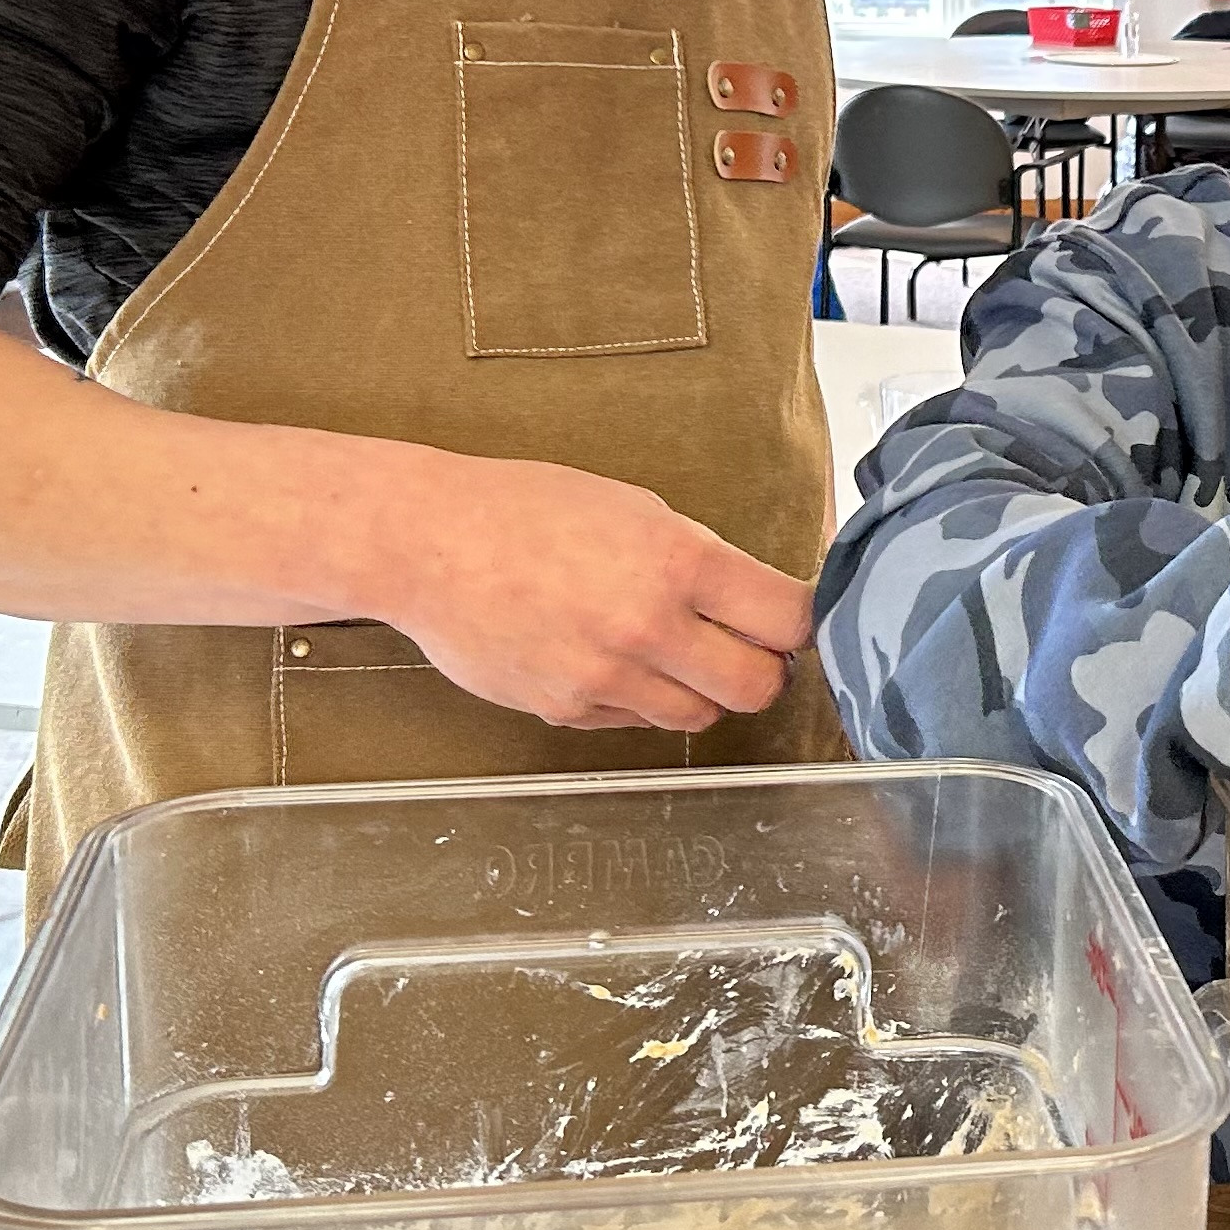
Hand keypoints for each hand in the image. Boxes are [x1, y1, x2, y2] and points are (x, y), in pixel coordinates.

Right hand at [374, 452, 816, 733]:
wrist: (428, 542)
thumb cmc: (529, 510)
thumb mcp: (636, 509)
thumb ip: (700, 562)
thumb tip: (757, 605)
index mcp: (679, 561)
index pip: (788, 619)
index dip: (800, 624)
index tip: (793, 622)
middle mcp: (649, 625)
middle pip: (757, 686)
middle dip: (761, 670)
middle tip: (743, 648)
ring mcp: (607, 676)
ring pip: (699, 714)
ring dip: (700, 690)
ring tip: (669, 651)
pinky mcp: (567, 710)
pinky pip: (633, 720)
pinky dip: (637, 699)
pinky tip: (607, 657)